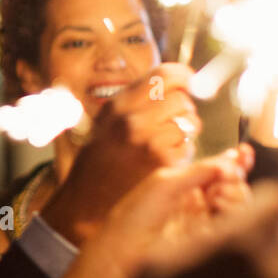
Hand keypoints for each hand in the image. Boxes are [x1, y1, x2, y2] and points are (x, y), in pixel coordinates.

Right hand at [46, 64, 200, 242]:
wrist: (87, 203)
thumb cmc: (98, 162)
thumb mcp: (105, 123)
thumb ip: (134, 101)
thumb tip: (175, 81)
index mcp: (117, 105)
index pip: (163, 75)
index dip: (182, 76)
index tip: (187, 82)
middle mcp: (132, 120)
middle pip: (181, 98)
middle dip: (184, 108)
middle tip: (176, 120)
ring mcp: (149, 142)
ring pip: (189, 122)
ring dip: (186, 130)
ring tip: (169, 141)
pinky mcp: (163, 163)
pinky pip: (188, 146)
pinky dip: (183, 152)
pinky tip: (165, 159)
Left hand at [90, 148, 255, 277]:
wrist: (126, 252)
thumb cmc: (136, 216)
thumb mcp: (165, 182)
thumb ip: (198, 170)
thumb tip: (229, 160)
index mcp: (184, 185)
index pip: (216, 170)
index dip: (232, 161)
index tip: (245, 152)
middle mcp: (197, 201)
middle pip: (232, 184)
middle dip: (233, 177)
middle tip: (225, 177)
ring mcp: (205, 220)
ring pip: (237, 203)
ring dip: (234, 192)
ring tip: (217, 193)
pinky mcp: (210, 239)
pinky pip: (233, 221)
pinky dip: (232, 208)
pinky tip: (218, 203)